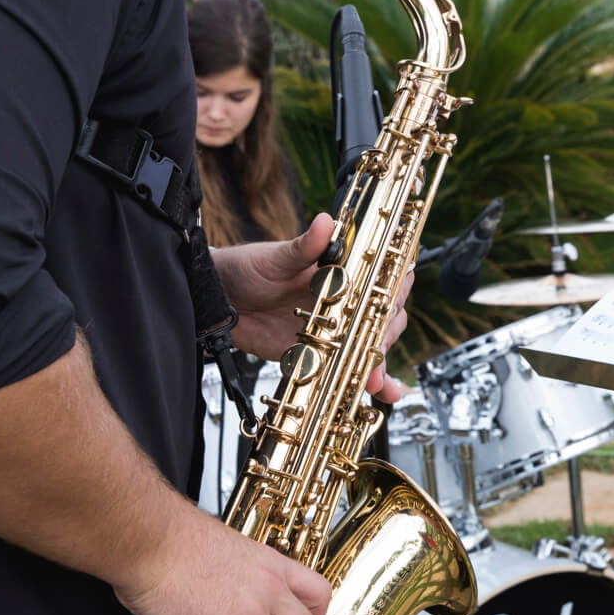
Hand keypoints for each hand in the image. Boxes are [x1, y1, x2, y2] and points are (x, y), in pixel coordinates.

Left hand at [213, 214, 407, 402]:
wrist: (218, 300)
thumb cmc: (248, 268)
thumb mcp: (277, 257)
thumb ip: (304, 245)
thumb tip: (325, 222)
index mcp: (341, 272)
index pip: (383, 279)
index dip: (395, 290)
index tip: (392, 303)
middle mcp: (344, 301)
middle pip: (385, 316)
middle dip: (386, 333)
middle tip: (376, 345)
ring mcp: (334, 330)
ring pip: (372, 345)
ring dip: (379, 362)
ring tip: (375, 377)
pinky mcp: (320, 354)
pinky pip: (349, 368)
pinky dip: (370, 381)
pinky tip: (383, 392)